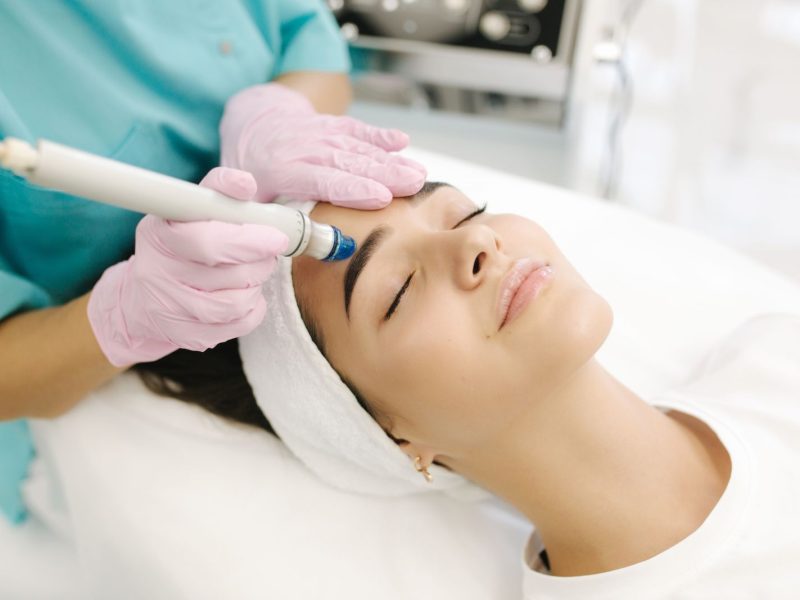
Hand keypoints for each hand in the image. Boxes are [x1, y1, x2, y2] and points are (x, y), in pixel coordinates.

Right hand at [88, 167, 287, 366]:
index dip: (247, 240)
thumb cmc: (179, 245)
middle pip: (230, 274)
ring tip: (255, 273)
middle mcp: (157, 273)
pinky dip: (254, 309)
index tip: (276, 238)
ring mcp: (169, 308)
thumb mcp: (188, 211)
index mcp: (159, 235)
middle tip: (270, 251)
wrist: (141, 298)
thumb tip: (244, 184)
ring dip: (257, 285)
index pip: (206, 240)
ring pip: (236, 302)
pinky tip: (247, 296)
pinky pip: (238, 325)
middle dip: (262, 261)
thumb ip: (217, 192)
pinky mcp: (186, 335)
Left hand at [219, 83, 425, 208]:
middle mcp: (302, 148)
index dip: (352, 189)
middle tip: (413, 184)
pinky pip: (356, 129)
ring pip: (357, 146)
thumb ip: (268, 222)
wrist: (253, 124)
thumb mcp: (246, 202)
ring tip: (417, 174)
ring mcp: (319, 133)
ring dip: (389, 159)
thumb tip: (289, 248)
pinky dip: (379, 135)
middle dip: (383, 173)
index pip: (321, 180)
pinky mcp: (332, 126)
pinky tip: (401, 141)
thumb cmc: (251, 174)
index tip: (381, 198)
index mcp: (280, 170)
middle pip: (347, 162)